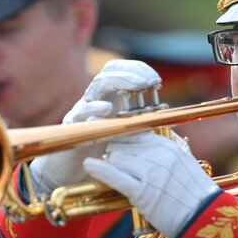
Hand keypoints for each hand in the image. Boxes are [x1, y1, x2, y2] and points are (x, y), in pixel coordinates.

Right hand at [29, 60, 161, 193]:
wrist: (74, 168)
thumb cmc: (102, 148)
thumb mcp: (125, 130)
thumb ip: (140, 119)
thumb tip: (165, 113)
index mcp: (108, 96)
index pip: (121, 70)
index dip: (138, 69)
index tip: (156, 79)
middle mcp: (96, 97)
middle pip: (110, 71)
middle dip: (132, 72)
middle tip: (149, 81)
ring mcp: (83, 108)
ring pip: (97, 84)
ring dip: (119, 81)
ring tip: (138, 86)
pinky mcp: (73, 124)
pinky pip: (81, 111)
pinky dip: (94, 108)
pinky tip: (107, 109)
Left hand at [83, 132, 219, 237]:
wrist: (202, 219)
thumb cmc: (194, 195)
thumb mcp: (186, 163)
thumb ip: (171, 147)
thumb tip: (155, 136)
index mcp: (170, 146)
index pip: (136, 132)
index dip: (121, 137)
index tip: (112, 141)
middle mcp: (160, 156)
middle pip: (122, 143)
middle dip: (112, 151)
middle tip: (105, 157)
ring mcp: (151, 173)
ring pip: (116, 157)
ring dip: (106, 162)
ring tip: (99, 167)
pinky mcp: (142, 192)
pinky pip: (114, 175)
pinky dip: (99, 170)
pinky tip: (89, 166)